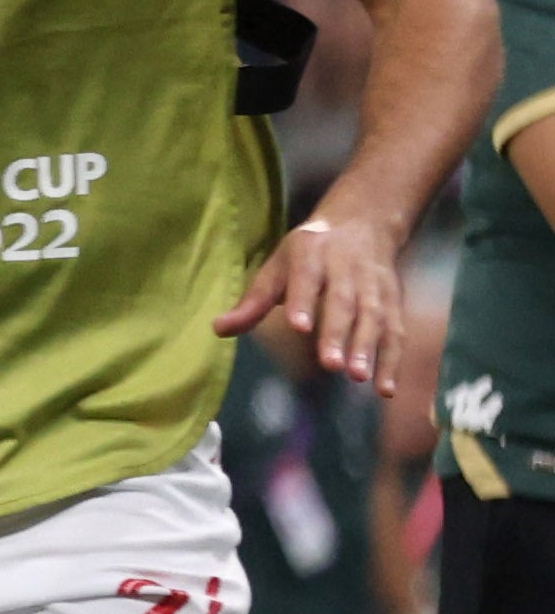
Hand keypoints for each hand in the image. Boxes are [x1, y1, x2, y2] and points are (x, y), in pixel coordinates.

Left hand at [218, 207, 409, 390]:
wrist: (363, 223)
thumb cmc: (308, 254)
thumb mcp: (277, 266)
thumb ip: (253, 301)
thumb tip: (218, 329)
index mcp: (311, 256)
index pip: (305, 279)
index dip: (303, 302)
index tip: (298, 327)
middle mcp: (346, 269)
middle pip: (343, 302)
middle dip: (337, 334)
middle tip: (330, 365)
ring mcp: (374, 285)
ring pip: (374, 317)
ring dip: (367, 348)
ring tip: (358, 377)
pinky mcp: (394, 300)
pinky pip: (395, 332)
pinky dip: (392, 360)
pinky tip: (385, 389)